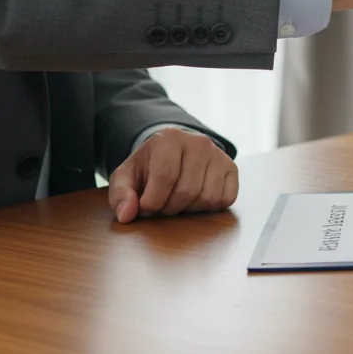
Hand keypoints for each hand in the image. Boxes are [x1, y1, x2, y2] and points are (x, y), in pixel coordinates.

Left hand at [108, 128, 238, 223]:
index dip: (152, 202)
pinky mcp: (232, 168)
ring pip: (207, 198)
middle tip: (162, 204)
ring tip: (178, 200)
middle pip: (187, 191)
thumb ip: (120, 195)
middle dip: (170, 208)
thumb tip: (127, 215)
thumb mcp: (126, 177)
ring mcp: (218, 154)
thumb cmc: (148, 168)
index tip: (145, 207)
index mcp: (169, 138)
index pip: (164, 178)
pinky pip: (225, 199)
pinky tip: (196, 198)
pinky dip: (209, 208)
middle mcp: (199, 142)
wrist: (174, 154)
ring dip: (189, 209)